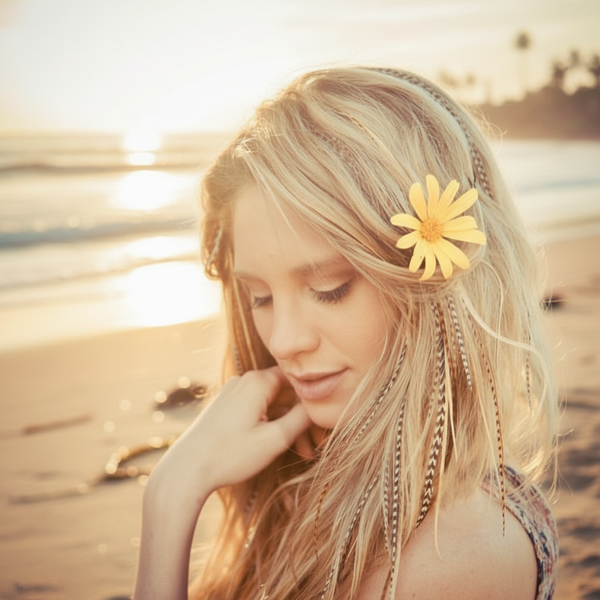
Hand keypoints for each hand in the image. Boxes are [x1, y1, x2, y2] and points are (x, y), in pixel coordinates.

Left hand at [146, 366, 310, 505]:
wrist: (187, 469)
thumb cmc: (231, 454)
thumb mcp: (275, 438)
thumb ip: (302, 418)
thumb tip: (318, 406)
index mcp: (258, 381)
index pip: (298, 380)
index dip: (314, 402)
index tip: (323, 427)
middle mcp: (244, 380)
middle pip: (286, 393)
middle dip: (302, 419)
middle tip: (315, 447)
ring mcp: (233, 392)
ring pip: (272, 403)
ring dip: (288, 425)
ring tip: (301, 453)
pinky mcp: (225, 406)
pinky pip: (257, 408)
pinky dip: (270, 424)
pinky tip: (278, 446)